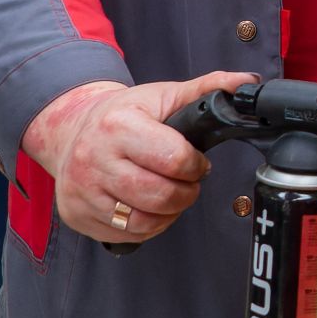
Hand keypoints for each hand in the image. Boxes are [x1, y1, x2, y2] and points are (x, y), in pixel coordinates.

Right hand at [21, 70, 260, 242]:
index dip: (195, 165)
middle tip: (188, 182)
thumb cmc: (123, 114)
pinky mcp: (77, 214)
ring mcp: (82, 190)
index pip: (172, 158)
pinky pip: (125, 234)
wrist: (69, 130)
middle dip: (186, 192)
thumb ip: (208, 88)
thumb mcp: (164, 94)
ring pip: (142, 221)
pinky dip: (147, 226)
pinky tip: (149, 207)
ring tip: (171, 194)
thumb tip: (247, 83)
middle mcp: (94, 158)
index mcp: (118, 124)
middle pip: (159, 195)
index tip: (198, 163)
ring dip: (169, 213)